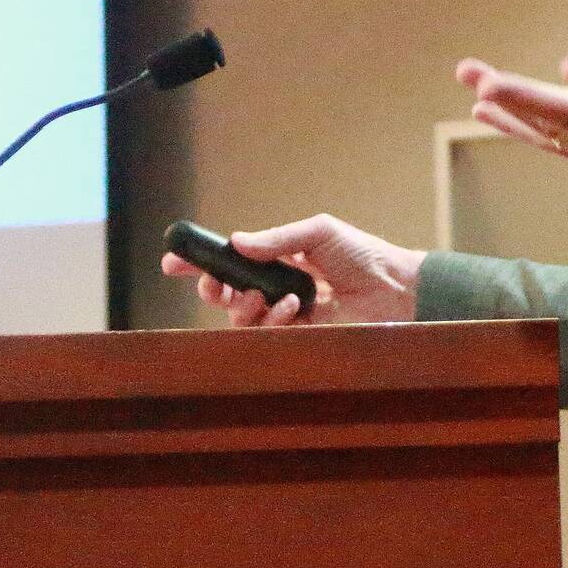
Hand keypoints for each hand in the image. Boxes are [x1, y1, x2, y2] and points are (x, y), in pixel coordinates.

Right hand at [161, 213, 425, 325]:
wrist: (396, 287)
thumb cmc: (363, 254)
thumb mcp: (319, 232)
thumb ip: (277, 239)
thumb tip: (236, 242)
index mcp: (278, 258)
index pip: (230, 261)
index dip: (200, 263)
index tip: (172, 263)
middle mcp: (277, 286)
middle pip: (225, 293)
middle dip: (213, 290)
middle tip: (217, 287)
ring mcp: (287, 311)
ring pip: (242, 317)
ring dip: (246, 306)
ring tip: (269, 296)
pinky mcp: (299, 335)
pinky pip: (268, 333)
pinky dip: (274, 319)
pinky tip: (294, 308)